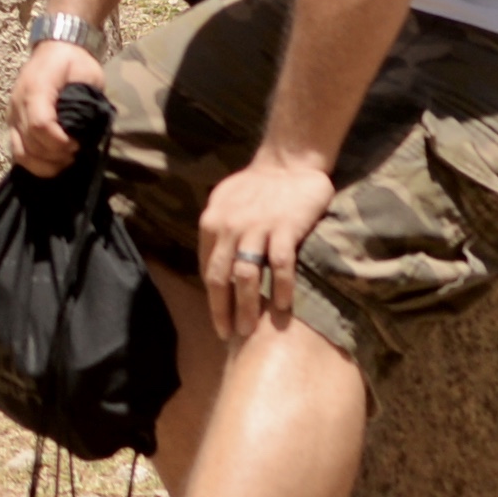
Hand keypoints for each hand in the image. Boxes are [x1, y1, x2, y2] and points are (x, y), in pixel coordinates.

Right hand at [7, 36, 103, 174]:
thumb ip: (84, 102)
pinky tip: (51, 161)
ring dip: (44, 164)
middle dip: (56, 155)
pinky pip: (16, 150)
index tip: (78, 144)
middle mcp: (18, 103)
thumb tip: (82, 132)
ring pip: (20, 153)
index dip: (59, 142)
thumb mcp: (86, 73)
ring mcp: (12, 114)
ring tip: (64, 158)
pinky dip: (33, 162)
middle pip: (30, 144)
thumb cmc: (74, 61)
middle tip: (75, 152)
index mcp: (36, 88)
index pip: (40, 125)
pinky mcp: (12, 122)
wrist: (55, 47)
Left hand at [200, 149, 338, 345]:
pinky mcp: (285, 228)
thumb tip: (216, 268)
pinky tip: (281, 308)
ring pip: (246, 275)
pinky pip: (281, 265)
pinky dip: (280, 288)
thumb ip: (219, 233)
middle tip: (230, 335)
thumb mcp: (226, 204)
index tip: (218, 322)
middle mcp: (230, 226)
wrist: (289, 162)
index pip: (208, 269)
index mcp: (213, 222)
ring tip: (251, 330)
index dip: (212, 299)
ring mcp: (257, 227)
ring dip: (247, 305)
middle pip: (221, 277)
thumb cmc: (257, 186)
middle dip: (223, 309)